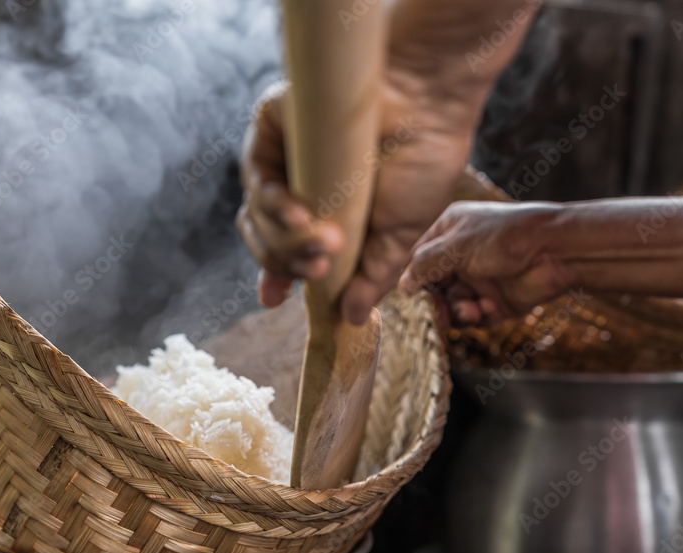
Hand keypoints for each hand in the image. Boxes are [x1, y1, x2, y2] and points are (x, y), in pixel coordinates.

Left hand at [236, 0, 536, 324]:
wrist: (428, 105)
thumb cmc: (423, 162)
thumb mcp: (399, 237)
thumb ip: (371, 278)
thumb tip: (350, 318)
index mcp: (327, 213)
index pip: (287, 253)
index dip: (278, 276)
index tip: (274, 300)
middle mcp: (301, 188)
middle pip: (267, 242)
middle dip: (290, 264)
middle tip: (321, 270)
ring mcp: (284, 159)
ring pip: (257, 217)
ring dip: (286, 240)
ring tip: (326, 241)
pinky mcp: (271, 128)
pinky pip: (254, 179)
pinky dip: (274, 205)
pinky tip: (301, 214)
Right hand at [401, 201, 573, 323]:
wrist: (554, 251)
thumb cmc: (504, 237)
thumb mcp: (456, 245)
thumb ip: (425, 264)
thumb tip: (403, 284)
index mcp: (450, 232)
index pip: (420, 259)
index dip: (414, 279)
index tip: (410, 297)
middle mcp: (463, 255)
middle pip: (435, 287)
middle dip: (436, 302)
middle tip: (436, 315)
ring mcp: (481, 279)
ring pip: (454, 304)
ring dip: (458, 311)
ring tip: (469, 309)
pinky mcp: (497, 301)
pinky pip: (476, 316)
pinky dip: (478, 316)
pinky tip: (487, 309)